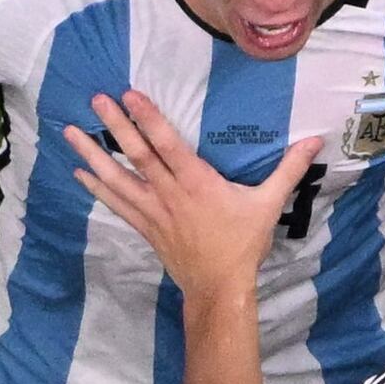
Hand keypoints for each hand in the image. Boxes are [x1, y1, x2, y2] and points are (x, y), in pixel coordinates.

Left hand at [61, 89, 308, 302]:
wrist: (220, 288)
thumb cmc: (243, 244)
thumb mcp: (269, 204)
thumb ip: (288, 169)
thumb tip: (314, 140)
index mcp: (198, 184)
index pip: (168, 146)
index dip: (148, 119)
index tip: (129, 95)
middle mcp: (170, 194)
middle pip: (137, 156)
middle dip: (115, 126)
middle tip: (94, 99)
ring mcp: (153, 212)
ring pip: (118, 179)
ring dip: (92, 154)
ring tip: (70, 132)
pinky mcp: (145, 226)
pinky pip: (116, 203)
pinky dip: (97, 187)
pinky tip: (79, 171)